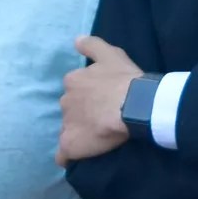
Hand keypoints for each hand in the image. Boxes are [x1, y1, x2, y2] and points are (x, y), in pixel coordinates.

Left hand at [60, 36, 143, 162]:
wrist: (134, 106)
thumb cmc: (124, 80)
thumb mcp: (111, 54)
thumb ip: (92, 45)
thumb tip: (76, 40)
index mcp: (73, 81)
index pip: (74, 89)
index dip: (88, 95)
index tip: (101, 100)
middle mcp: (65, 101)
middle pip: (70, 109)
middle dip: (82, 113)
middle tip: (102, 118)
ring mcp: (66, 124)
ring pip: (69, 129)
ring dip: (79, 132)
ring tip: (97, 137)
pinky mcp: (70, 145)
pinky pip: (63, 155)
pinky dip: (68, 156)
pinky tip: (77, 158)